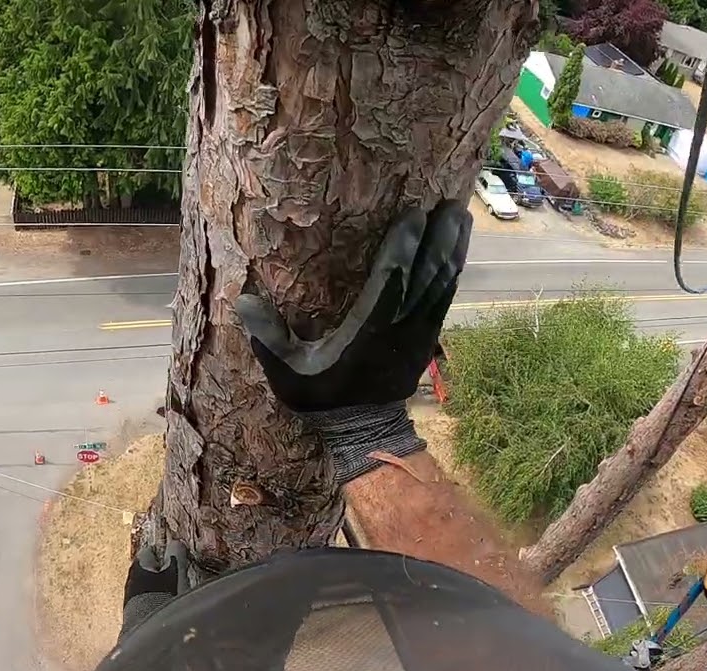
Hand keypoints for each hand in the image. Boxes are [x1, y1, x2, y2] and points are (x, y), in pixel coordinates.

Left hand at [119, 540, 189, 639]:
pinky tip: (163, 606)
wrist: (149, 630)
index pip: (148, 551)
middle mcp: (131, 578)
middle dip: (157, 570)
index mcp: (139, 565)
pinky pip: (144, 600)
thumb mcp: (175, 572)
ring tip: (170, 593)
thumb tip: (176, 542)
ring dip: (155, 587)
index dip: (161, 552)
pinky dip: (153, 600)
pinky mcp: (131, 613)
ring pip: (143, 585)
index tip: (173, 556)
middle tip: (173, 574)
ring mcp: (129, 597)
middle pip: (145, 569)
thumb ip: (175, 555)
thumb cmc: (163, 595)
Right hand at [235, 200, 470, 412]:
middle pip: (426, 277)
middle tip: (449, 203)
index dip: (403, 248)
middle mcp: (401, 329)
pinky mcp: (429, 338)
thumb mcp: (286, 374)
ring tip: (462, 215)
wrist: (363, 431)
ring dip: (454, 250)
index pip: (391, 282)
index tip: (414, 214)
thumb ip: (268, 338)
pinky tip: (458, 251)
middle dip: (439, 239)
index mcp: (368, 332)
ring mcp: (420, 334)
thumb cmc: (322, 398)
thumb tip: (244, 299)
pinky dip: (453, 271)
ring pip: (443, 285)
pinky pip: (446, 298)